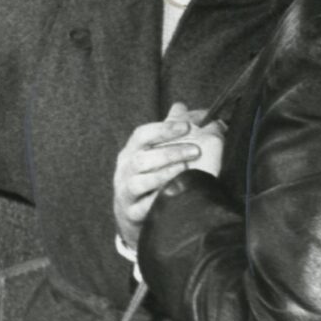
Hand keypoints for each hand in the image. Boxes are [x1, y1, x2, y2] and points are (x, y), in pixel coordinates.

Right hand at [113, 102, 210, 246]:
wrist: (130, 212)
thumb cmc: (146, 176)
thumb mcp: (151, 153)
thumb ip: (167, 130)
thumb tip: (181, 107)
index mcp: (130, 152)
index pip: (141, 135)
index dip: (163, 129)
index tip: (186, 126)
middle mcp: (124, 170)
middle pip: (141, 159)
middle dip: (170, 153)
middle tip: (195, 151)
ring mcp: (126, 192)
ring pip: (139, 182)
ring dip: (164, 175)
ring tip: (187, 170)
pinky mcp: (132, 212)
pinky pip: (143, 207)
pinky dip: (157, 201)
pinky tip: (175, 195)